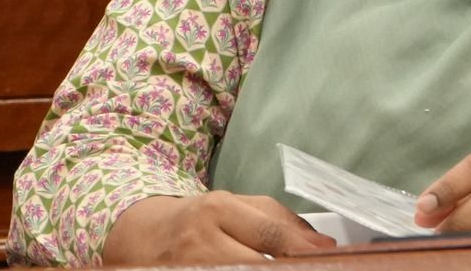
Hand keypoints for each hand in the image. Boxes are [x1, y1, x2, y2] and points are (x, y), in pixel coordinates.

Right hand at [103, 191, 334, 263]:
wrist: (142, 234)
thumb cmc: (198, 219)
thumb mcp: (237, 205)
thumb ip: (282, 221)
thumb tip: (321, 245)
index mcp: (217, 208)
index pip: (270, 234)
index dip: (303, 250)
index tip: (328, 257)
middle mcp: (198, 240)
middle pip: (257, 263)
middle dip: (287, 267)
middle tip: (310, 267)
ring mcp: (186, 268)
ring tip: (288, 268)